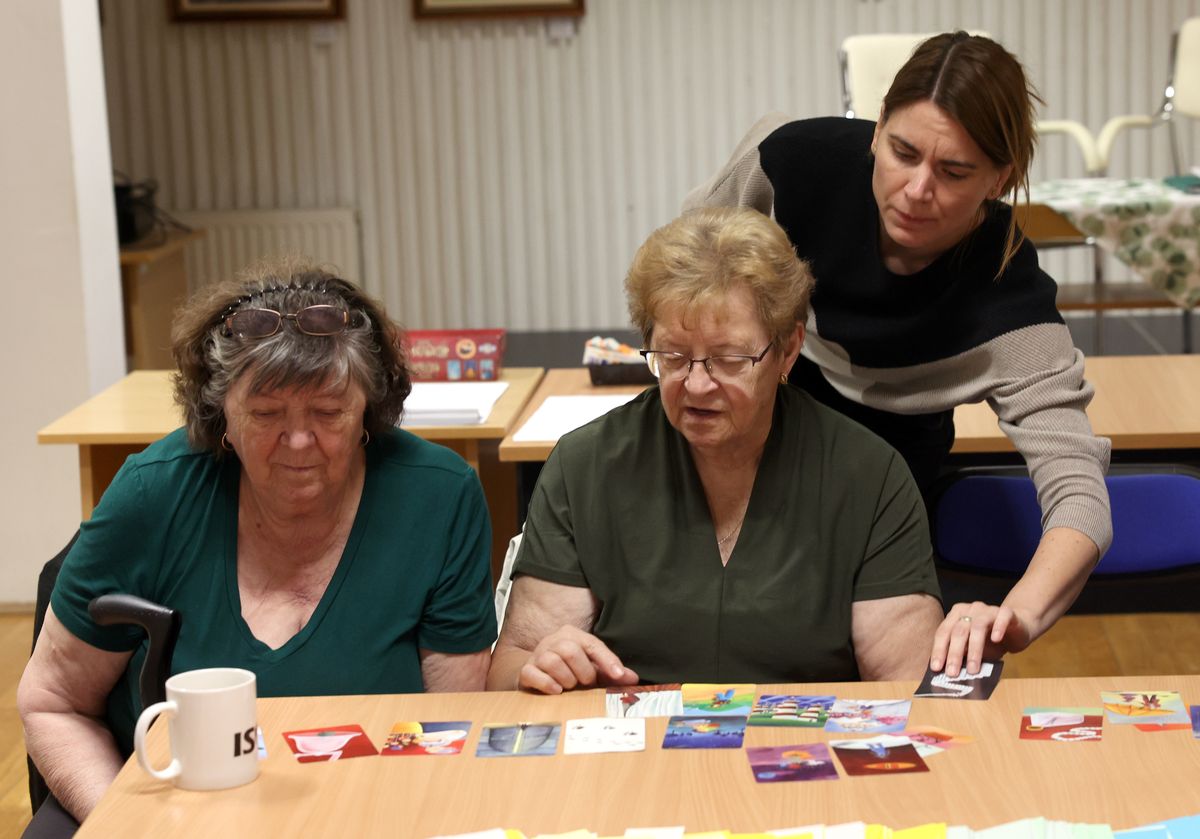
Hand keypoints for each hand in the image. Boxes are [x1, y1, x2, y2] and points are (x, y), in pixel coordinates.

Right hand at [517, 625, 638, 694]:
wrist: (537, 673)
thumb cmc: (569, 670)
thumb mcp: (592, 669)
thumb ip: (611, 673)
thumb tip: (633, 678)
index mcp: (572, 635)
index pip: (592, 644)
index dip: (607, 660)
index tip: (618, 675)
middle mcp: (553, 641)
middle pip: (570, 650)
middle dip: (583, 672)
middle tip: (585, 683)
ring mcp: (537, 655)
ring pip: (551, 661)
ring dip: (566, 679)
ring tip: (569, 687)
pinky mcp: (525, 670)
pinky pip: (532, 673)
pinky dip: (546, 683)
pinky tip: (556, 691)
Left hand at [929, 601, 1032, 676]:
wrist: (1017, 629)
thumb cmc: (991, 641)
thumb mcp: (973, 650)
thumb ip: (962, 655)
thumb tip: (949, 671)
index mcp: (956, 616)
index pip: (944, 632)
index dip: (939, 650)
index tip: (936, 668)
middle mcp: (970, 610)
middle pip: (958, 631)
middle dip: (954, 653)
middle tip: (952, 673)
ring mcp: (988, 609)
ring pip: (978, 626)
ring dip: (974, 649)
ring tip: (973, 669)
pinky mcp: (1007, 612)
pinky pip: (1002, 617)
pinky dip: (998, 628)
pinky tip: (996, 639)